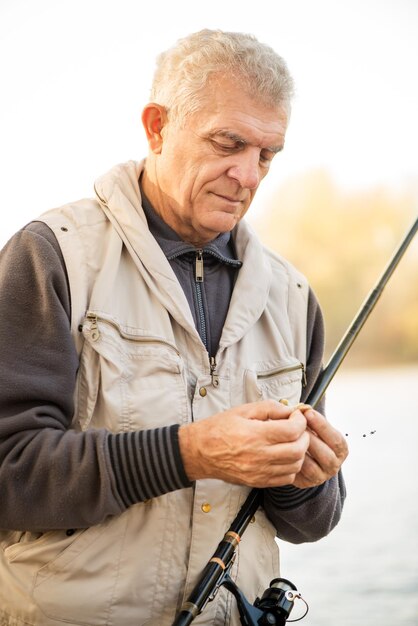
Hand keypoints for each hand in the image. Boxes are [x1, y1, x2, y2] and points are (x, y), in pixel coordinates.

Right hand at [178, 400, 309, 487]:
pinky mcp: (258, 482)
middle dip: (304, 437)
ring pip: (295, 466)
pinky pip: (285, 478)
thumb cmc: (218, 428)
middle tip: (298, 429)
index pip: (292, 430)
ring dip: (299, 453)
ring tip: (291, 442)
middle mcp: (259, 455)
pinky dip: (291, 467)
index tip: (296, 416)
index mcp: (255, 434)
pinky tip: (284, 456)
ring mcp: (259, 472)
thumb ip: (269, 408)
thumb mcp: (243, 410)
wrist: (199, 452)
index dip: (300, 421)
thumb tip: (289, 410)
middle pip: (298, 450)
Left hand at [292, 406, 348, 488]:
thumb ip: (310, 417)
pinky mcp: (306, 483)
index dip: (322, 425)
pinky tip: (284, 451)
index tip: (308, 413)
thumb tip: (301, 408)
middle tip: (295, 425)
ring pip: (311, 466)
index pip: (336, 439)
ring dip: (299, 451)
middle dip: (309, 438)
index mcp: (340, 448)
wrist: (297, 455)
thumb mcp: (312, 425)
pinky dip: (291, 462)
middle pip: (325, 454)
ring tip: (288, 438)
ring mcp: (321, 475)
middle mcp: (334, 464)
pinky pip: (298, 474)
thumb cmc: (306, 435)